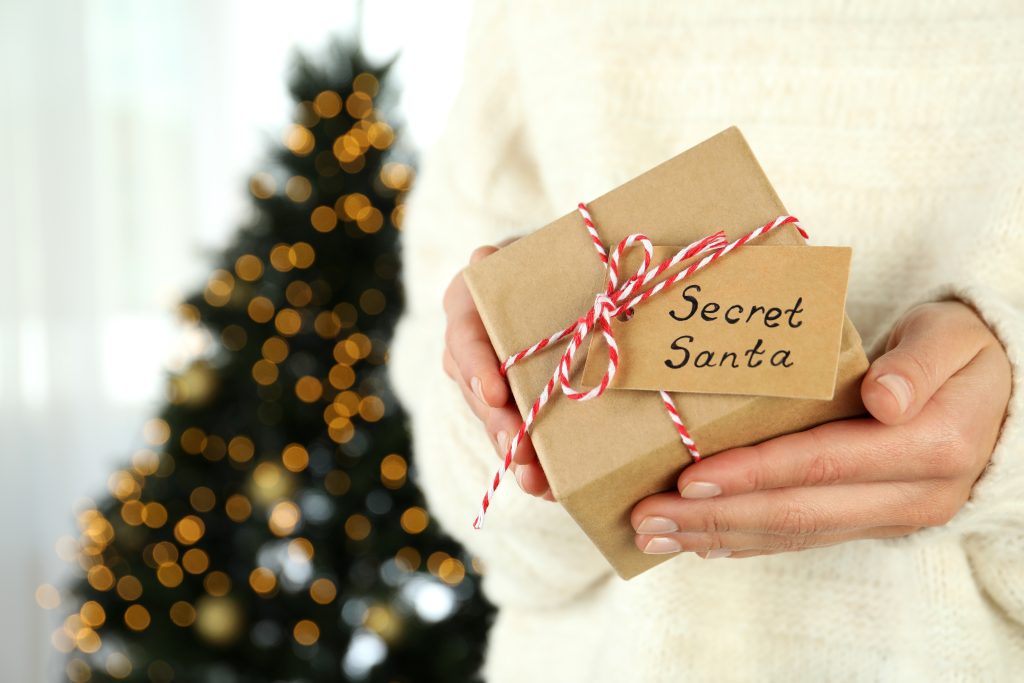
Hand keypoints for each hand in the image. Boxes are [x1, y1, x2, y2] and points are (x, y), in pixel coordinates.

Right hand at [442, 244, 554, 498]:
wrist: (565, 283)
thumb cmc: (555, 261)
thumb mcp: (536, 251)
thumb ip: (516, 257)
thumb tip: (483, 259)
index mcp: (469, 304)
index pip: (464, 335)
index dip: (476, 366)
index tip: (495, 392)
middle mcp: (469, 346)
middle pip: (476, 390)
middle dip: (498, 423)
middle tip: (521, 449)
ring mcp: (486, 381)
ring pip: (491, 421)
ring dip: (512, 451)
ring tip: (534, 480)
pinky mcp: (509, 409)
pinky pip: (513, 438)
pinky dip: (531, 465)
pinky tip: (547, 487)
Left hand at [631, 301, 1011, 558]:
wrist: (996, 392)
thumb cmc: (959, 349)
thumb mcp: (950, 337)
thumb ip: (919, 364)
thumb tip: (883, 399)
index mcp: (930, 445)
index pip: (821, 463)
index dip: (752, 473)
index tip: (689, 478)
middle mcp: (913, 495)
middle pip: (796, 512)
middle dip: (713, 517)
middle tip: (645, 519)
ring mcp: (891, 515)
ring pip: (793, 534)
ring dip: (717, 536)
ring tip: (654, 536)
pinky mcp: (871, 520)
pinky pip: (803, 538)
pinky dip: (748, 541)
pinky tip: (702, 542)